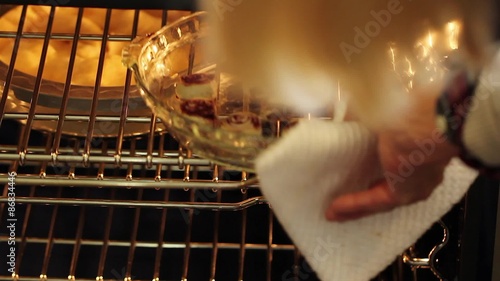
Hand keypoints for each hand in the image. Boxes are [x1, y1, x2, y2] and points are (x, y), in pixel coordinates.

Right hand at [325, 90, 458, 221]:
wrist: (427, 120)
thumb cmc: (410, 107)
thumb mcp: (379, 109)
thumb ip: (359, 113)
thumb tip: (336, 109)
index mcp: (422, 146)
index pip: (397, 163)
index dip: (377, 166)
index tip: (360, 169)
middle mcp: (422, 170)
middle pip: (387, 185)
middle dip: (365, 192)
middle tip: (343, 199)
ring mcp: (414, 184)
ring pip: (380, 198)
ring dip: (356, 206)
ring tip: (334, 212)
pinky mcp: (402, 193)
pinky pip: (373, 202)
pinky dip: (353, 204)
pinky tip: (334, 209)